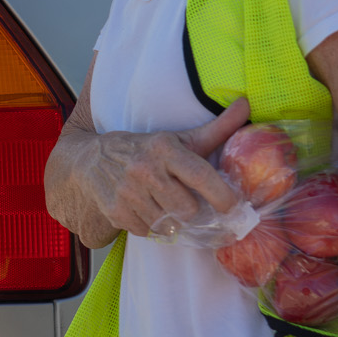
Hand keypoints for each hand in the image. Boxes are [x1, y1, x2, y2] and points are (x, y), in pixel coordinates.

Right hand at [71, 97, 249, 237]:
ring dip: (171, 221)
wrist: (90, 158)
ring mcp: (127, 191)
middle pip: (187, 209)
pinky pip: (147, 232)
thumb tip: (247, 104)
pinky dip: (151, 227)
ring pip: (168, 225)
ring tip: (165, 207)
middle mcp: (145, 168)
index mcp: (164, 148)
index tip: (234, 207)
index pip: (200, 176)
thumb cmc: (145, 149)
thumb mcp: (177, 138)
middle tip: (189, 205)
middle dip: (192, 211)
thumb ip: (216, 128)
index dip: (222, 196)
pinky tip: (145, 210)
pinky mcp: (115, 211)